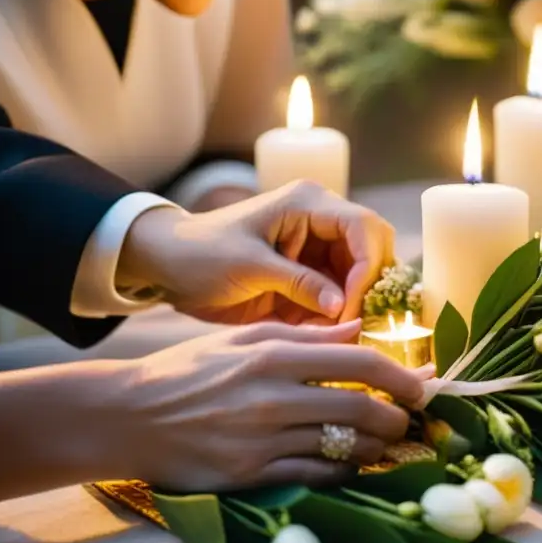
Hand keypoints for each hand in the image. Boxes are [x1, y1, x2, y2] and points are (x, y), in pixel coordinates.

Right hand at [96, 320, 430, 492]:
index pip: (360, 363)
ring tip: (388, 443)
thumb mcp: (242, 338)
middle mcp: (274, 399)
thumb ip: (305, 334)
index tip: (423, 384)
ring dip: (377, 448)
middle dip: (399, 418)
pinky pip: (316, 476)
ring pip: (344, 447)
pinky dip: (343, 471)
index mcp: (274, 357)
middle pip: (362, 409)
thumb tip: (360, 328)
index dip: (401, 376)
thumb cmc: (187, 371)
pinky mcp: (251, 476)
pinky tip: (352, 464)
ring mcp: (263, 441)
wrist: (126, 417)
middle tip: (410, 421)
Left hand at [118, 181, 394, 324]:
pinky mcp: (310, 279)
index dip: (367, 267)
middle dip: (370, 288)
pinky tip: (325, 338)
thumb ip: (298, 284)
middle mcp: (322, 224)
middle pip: (374, 252)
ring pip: (362, 279)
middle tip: (355, 324)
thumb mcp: (247, 267)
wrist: (166, 267)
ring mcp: (318, 252)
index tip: (351, 305)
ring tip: (339, 335)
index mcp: (308, 204)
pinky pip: (340, 300)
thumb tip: (342, 308)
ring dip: (357, 307)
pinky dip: (338, 320)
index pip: (364, 228)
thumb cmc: (199, 253)